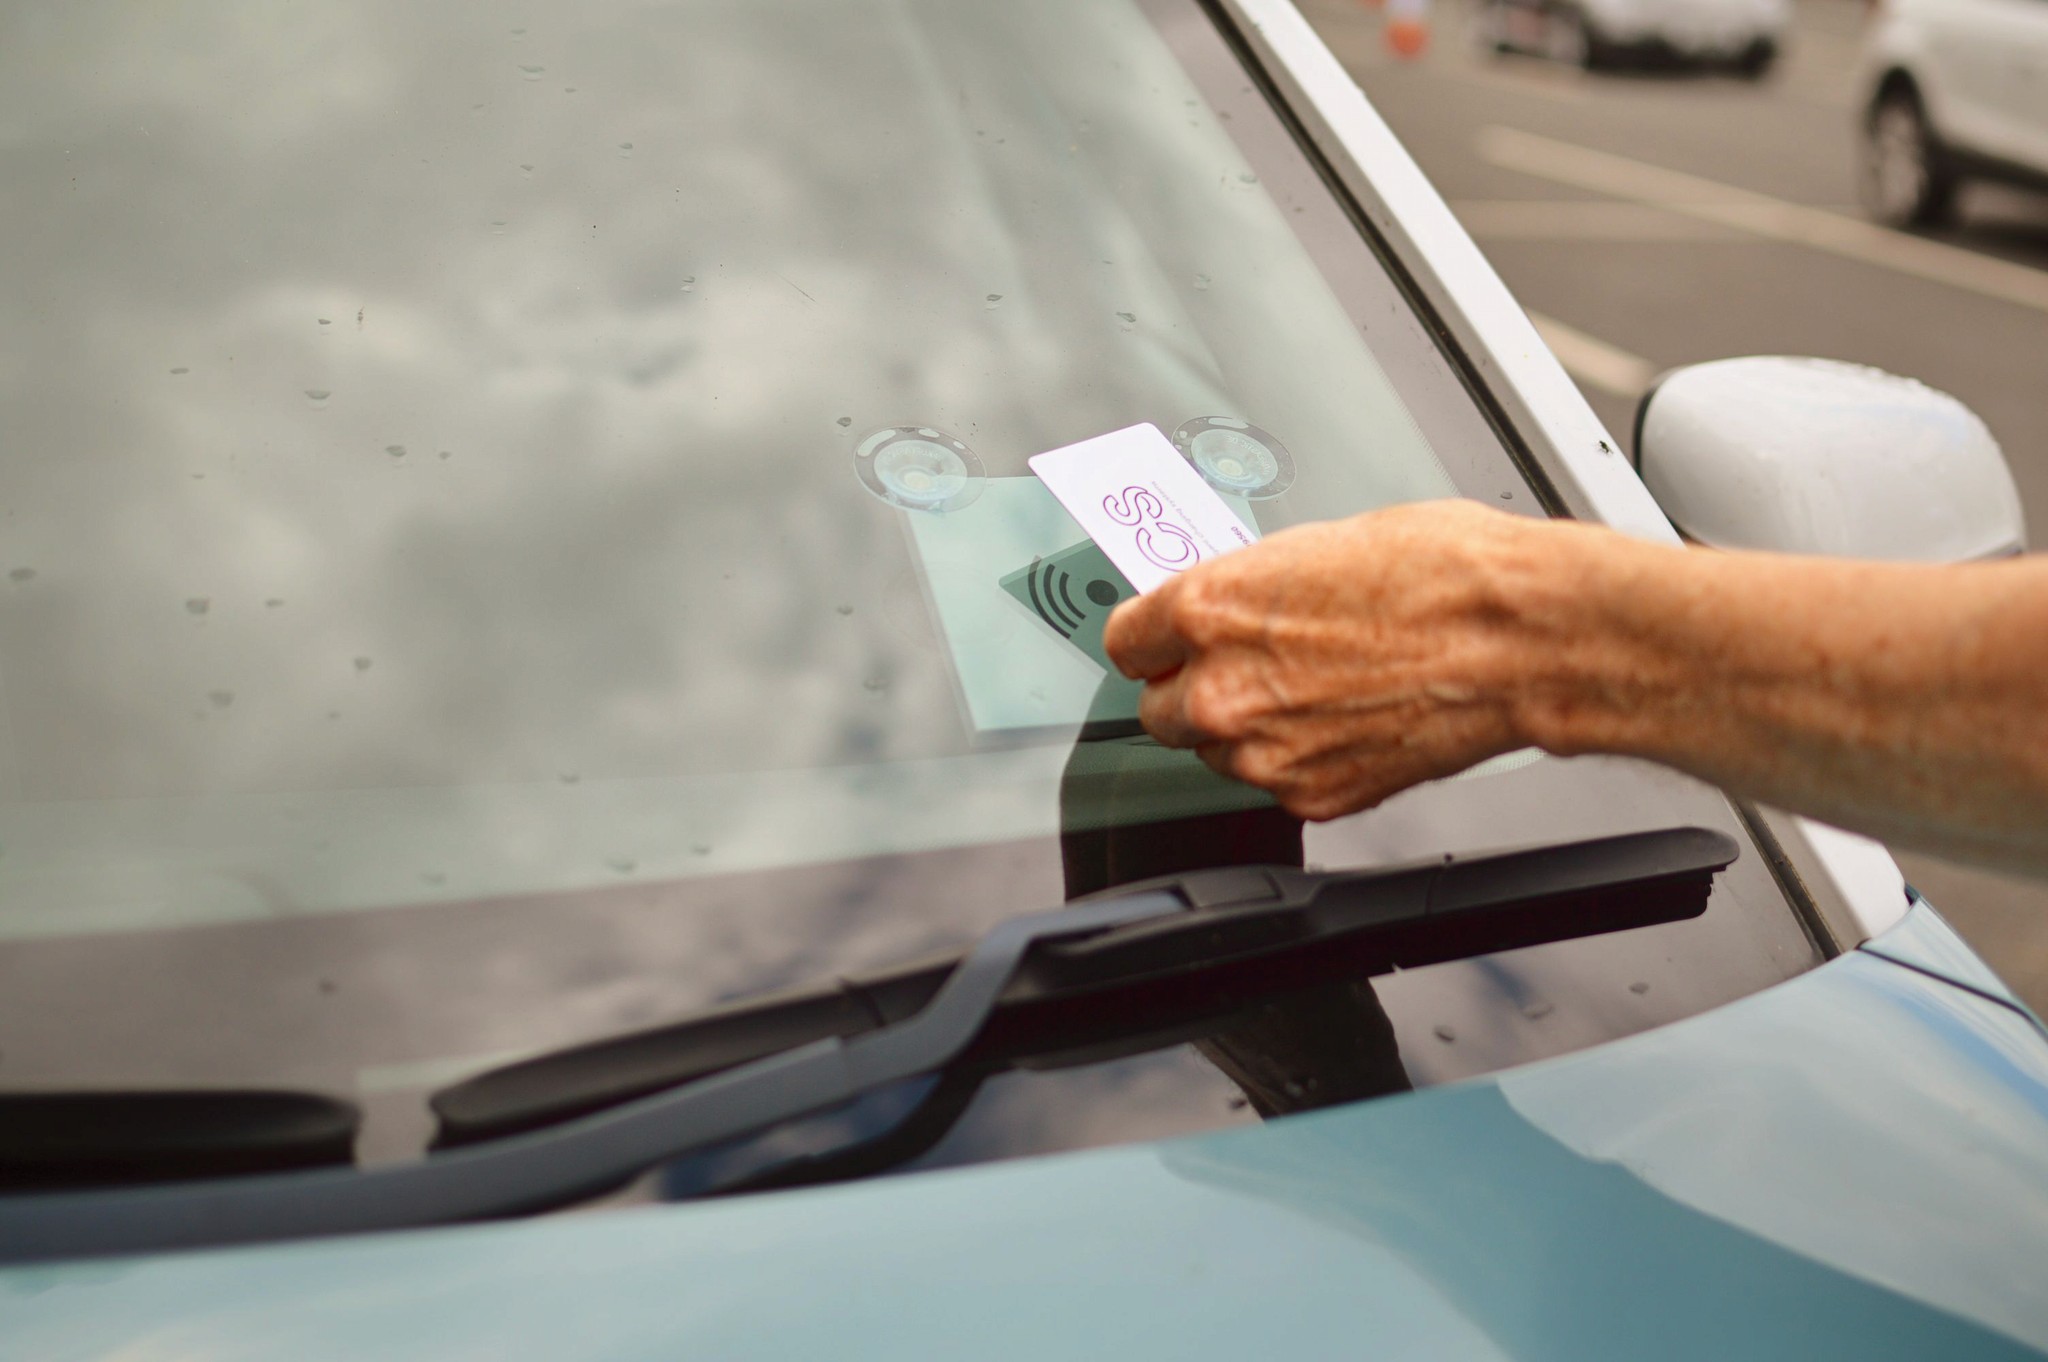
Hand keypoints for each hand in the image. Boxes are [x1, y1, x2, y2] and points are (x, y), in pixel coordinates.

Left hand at [1102, 499, 1572, 819]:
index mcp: (1210, 610)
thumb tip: (1232, 607)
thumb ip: (1249, 590)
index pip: (1126, 642)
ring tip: (1314, 691)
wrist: (1517, 640)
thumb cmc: (1443, 576)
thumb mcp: (1317, 546)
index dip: (1153, 641)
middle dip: (1193, 690)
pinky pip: (1276, 784)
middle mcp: (1222, 689)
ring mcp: (1263, 753)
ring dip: (1246, 731)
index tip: (1166, 643)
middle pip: (1158, 710)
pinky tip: (1347, 722)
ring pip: (1216, 754)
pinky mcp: (1310, 797)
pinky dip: (1300, 762)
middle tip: (1248, 668)